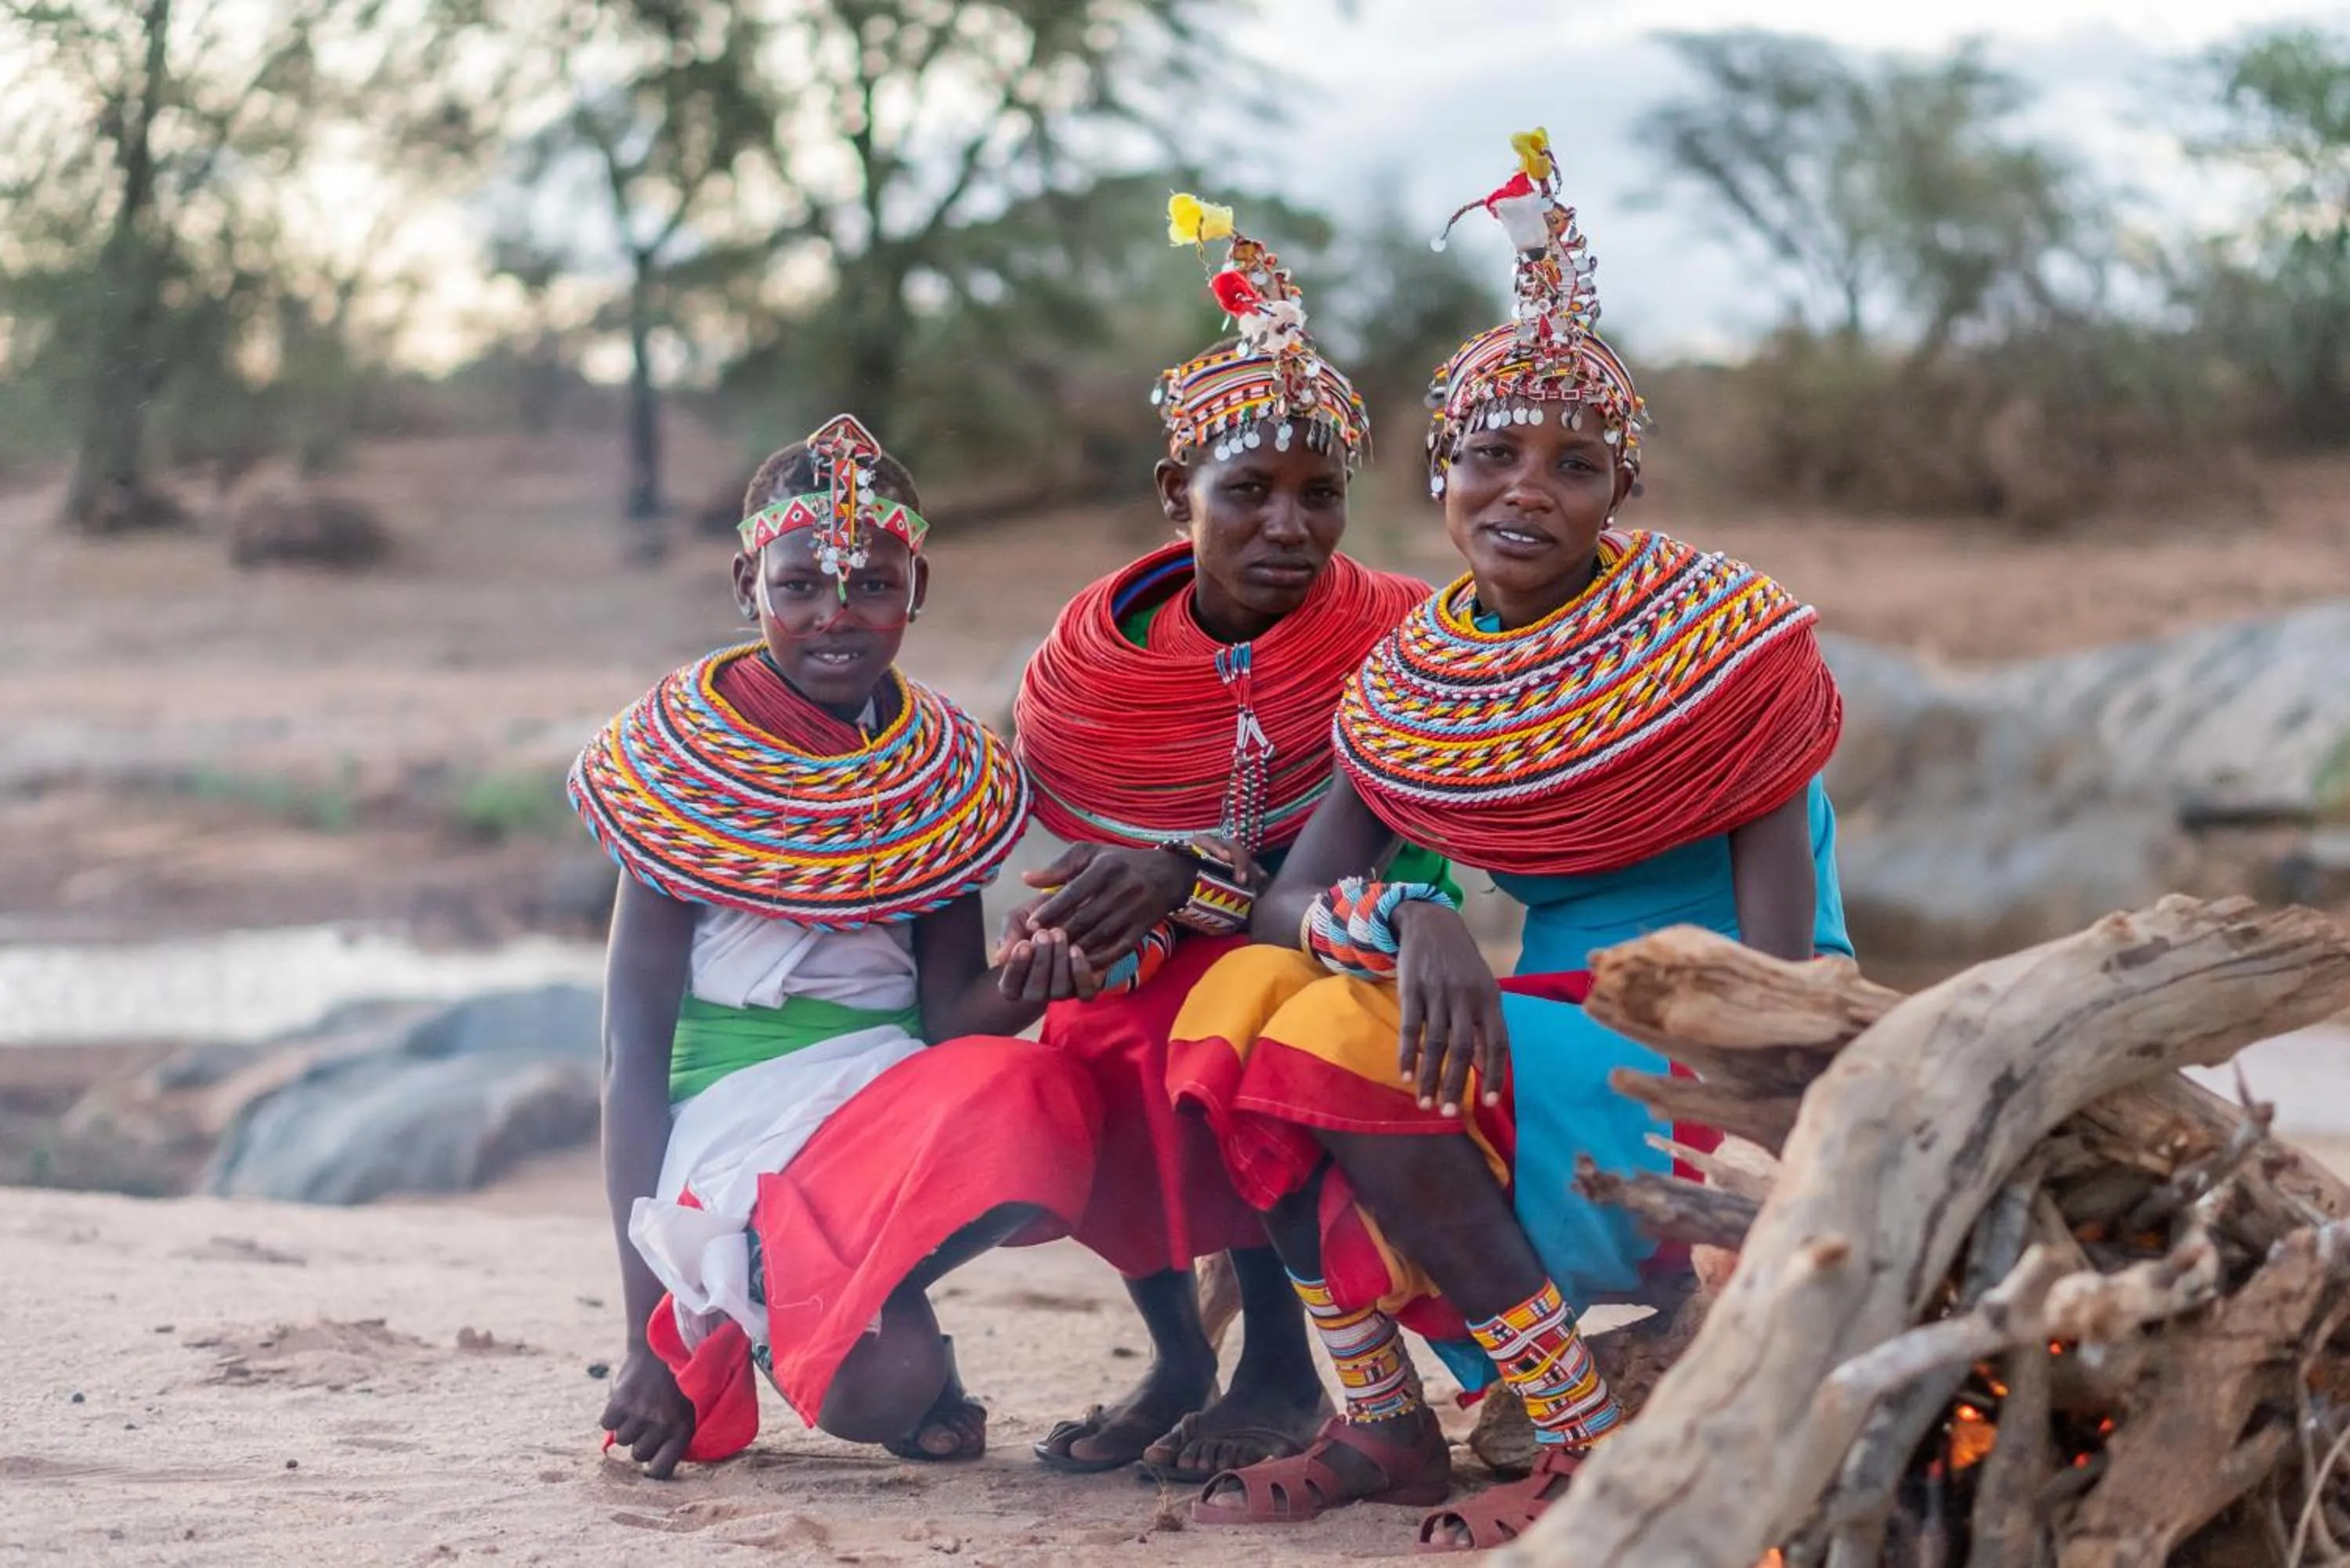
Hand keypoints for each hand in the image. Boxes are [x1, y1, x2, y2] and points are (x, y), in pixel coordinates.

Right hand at [600, 1344, 695, 1478]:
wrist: (660, 1345)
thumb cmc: (677, 1380)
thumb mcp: (688, 1407)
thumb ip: (674, 1434)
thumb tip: (655, 1464)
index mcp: (682, 1428)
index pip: (662, 1469)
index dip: (654, 1468)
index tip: (651, 1463)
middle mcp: (661, 1424)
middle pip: (638, 1454)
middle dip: (640, 1442)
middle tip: (646, 1423)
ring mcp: (640, 1413)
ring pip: (622, 1439)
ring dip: (626, 1427)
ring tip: (637, 1408)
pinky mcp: (620, 1401)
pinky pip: (607, 1424)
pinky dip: (612, 1416)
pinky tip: (623, 1402)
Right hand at [994, 928, 1101, 1002]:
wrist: (1068, 908)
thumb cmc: (1036, 918)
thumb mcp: (1017, 920)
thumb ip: (1008, 936)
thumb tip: (1000, 959)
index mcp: (1016, 982)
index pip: (1010, 989)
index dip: (1016, 969)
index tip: (1023, 944)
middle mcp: (1038, 992)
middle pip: (1035, 992)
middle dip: (1040, 962)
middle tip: (1043, 934)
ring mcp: (1062, 991)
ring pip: (1059, 991)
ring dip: (1059, 962)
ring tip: (1059, 934)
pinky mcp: (1085, 986)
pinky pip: (1085, 992)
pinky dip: (1080, 972)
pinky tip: (1075, 948)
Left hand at [1002, 842, 1194, 966]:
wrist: (1166, 874)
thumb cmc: (1118, 862)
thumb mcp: (1089, 854)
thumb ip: (1058, 867)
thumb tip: (1026, 879)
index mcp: (1106, 867)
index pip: (1073, 893)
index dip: (1051, 910)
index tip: (1031, 924)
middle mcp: (1123, 889)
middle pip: (1085, 918)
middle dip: (1059, 933)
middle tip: (1037, 945)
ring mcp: (1135, 911)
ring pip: (1099, 936)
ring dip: (1075, 948)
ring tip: (1053, 956)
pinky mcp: (1143, 929)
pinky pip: (1118, 949)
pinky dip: (1099, 958)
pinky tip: (1081, 963)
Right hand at [1391, 901, 1507, 1117]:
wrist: (1431, 922)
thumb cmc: (1460, 963)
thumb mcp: (1481, 987)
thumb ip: (1483, 1024)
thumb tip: (1486, 1064)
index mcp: (1490, 998)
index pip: (1497, 1043)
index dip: (1495, 1074)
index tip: (1490, 1103)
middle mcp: (1466, 997)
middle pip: (1463, 1048)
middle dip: (1455, 1084)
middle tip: (1450, 1112)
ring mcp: (1438, 992)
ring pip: (1435, 1043)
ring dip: (1429, 1077)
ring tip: (1424, 1103)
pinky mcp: (1412, 989)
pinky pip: (1411, 1028)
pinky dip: (1408, 1055)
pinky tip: (1405, 1076)